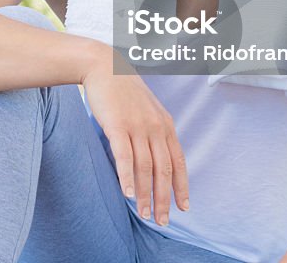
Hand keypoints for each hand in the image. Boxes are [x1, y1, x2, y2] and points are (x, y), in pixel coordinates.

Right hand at [81, 47, 188, 225]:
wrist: (103, 66)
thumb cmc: (122, 90)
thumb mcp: (146, 109)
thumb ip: (153, 131)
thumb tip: (154, 157)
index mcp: (165, 124)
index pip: (178, 161)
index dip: (181, 186)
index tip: (183, 207)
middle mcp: (155, 127)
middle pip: (164, 169)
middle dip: (165, 198)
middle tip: (163, 220)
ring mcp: (137, 126)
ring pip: (146, 167)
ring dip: (146, 194)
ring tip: (145, 214)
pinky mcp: (117, 125)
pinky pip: (125, 156)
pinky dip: (127, 177)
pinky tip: (128, 194)